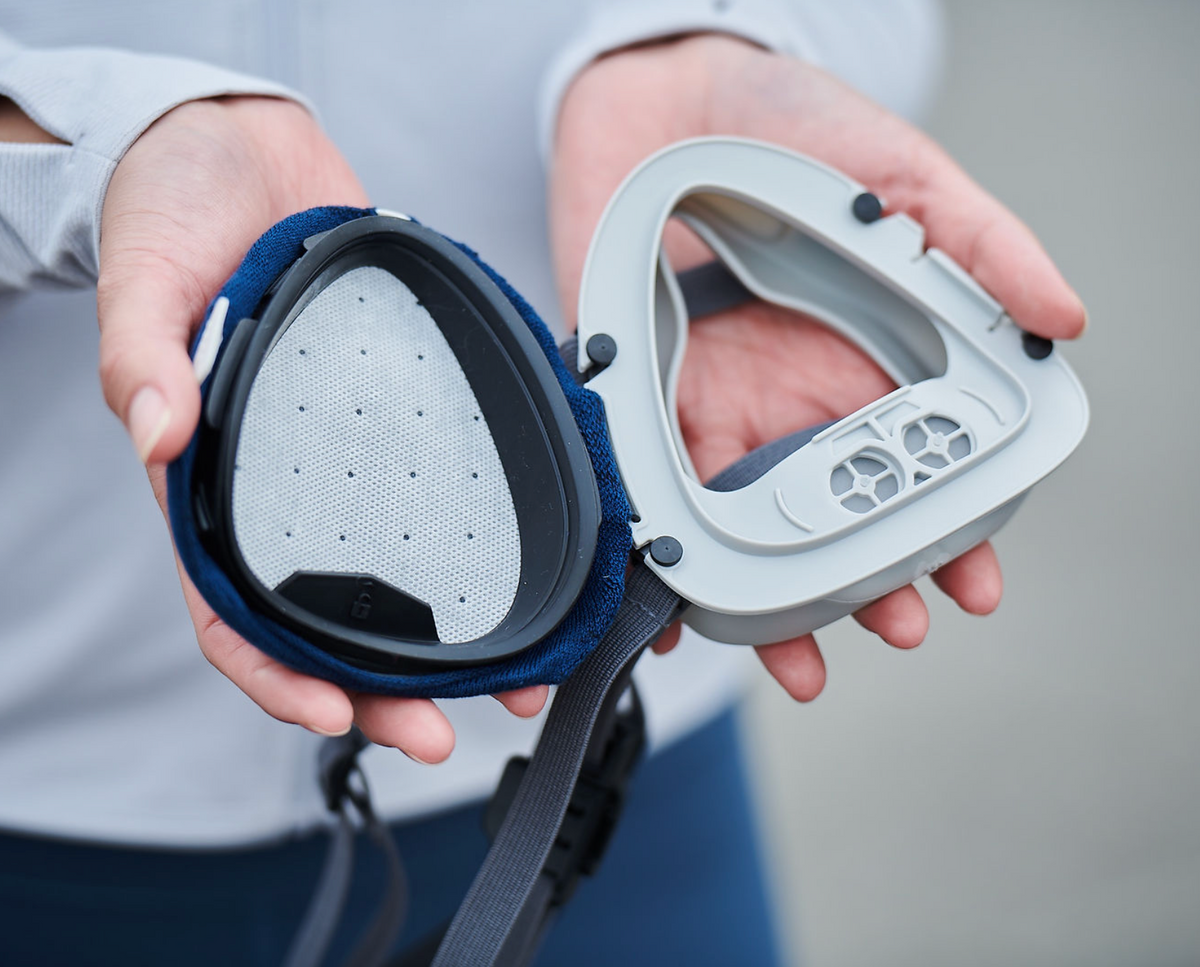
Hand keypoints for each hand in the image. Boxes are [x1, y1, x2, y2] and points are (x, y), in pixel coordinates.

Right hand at [99, 96, 545, 759]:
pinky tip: (523, 570)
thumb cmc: (176, 215)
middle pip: (328, 621)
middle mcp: (282, 487)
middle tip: (448, 728)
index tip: (335, 716)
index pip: (234, 611)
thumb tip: (154, 432)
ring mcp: (342, 459)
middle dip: (381, 687)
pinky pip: (433, 492)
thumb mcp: (146, 277)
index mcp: (210, 482)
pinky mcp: (394, 416)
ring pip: (394, 576)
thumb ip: (143, 354)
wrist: (241, 153)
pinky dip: (473, 543)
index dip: (277, 675)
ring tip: (516, 676)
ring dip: (448, 638)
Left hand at [550, 36, 1086, 699]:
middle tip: (895, 626)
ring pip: (749, 528)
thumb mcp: (899, 172)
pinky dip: (660, 560)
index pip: (919, 465)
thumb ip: (978, 242)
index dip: (950, 528)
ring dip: (775, 601)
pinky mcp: (637, 403)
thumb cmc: (787, 123)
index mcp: (864, 359)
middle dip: (869, 584)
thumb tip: (1065, 316)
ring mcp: (715, 406)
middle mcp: (792, 398)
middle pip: (838, 517)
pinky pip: (649, 494)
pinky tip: (677, 615)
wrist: (659, 94)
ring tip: (803, 657)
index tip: (972, 583)